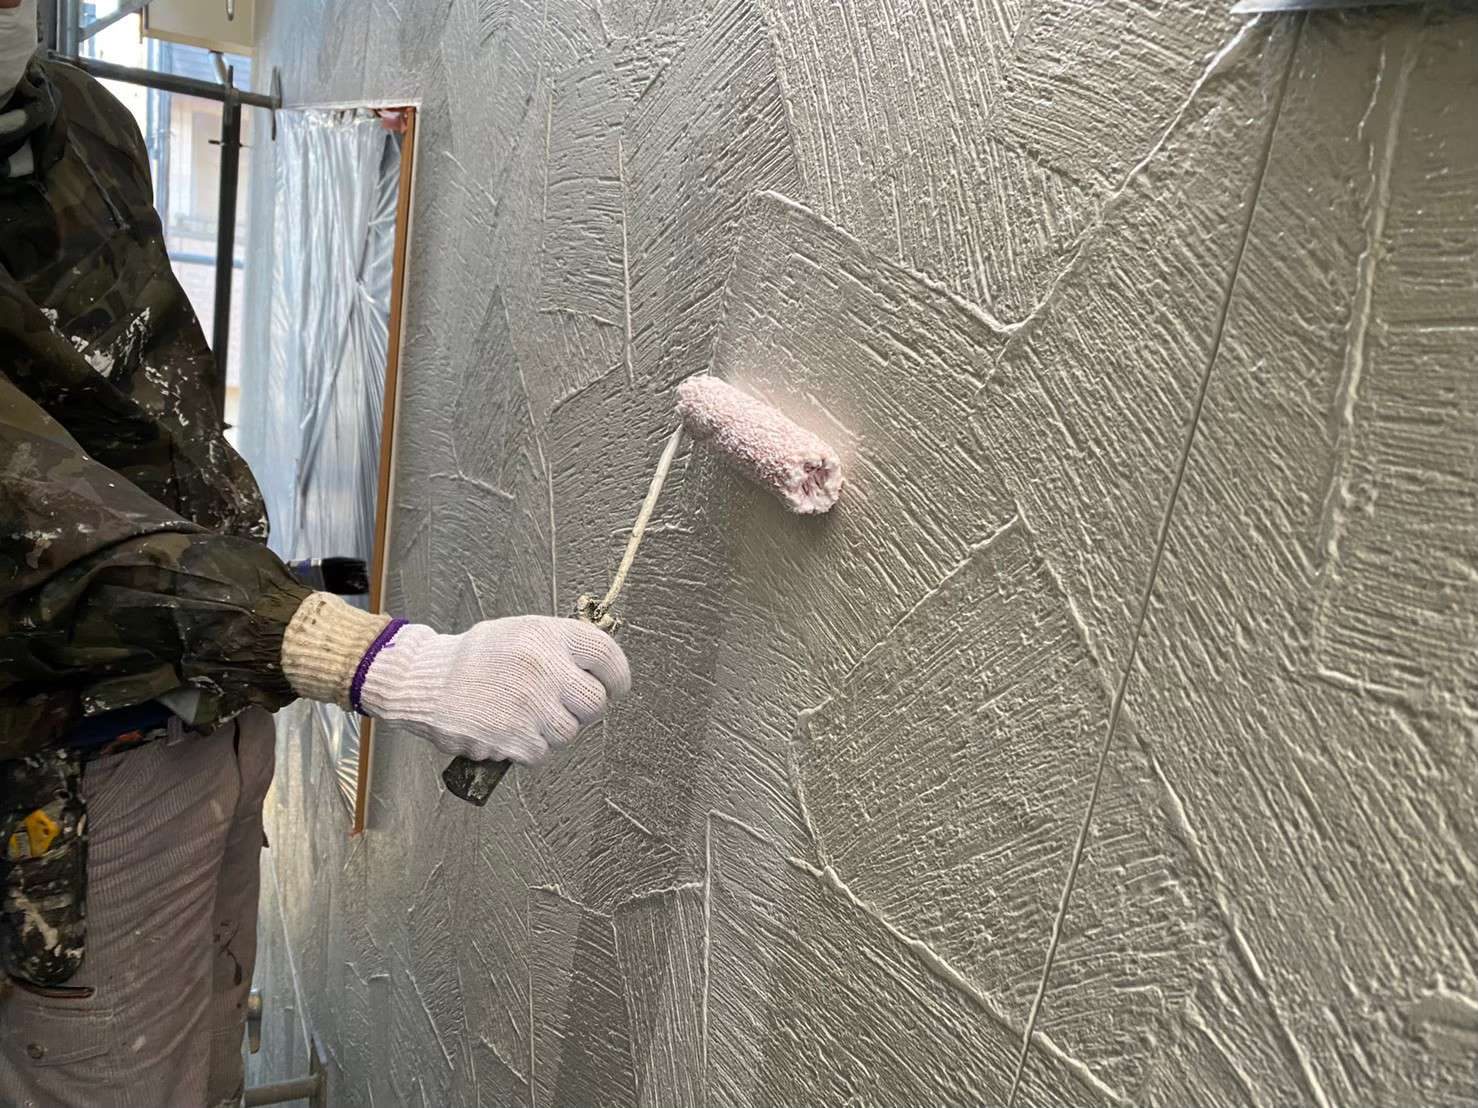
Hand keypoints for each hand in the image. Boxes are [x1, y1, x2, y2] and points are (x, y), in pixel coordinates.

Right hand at [357, 616, 629, 763]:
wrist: (426, 681)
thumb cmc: (476, 657)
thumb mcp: (520, 631)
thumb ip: (560, 645)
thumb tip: (598, 665)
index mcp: (548, 635)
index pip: (607, 655)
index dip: (617, 675)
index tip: (614, 685)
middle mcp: (545, 668)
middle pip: (596, 702)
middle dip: (584, 708)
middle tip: (562, 704)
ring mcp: (532, 705)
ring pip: (570, 732)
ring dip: (553, 729)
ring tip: (523, 712)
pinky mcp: (517, 737)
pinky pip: (542, 751)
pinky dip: (528, 746)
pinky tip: (507, 726)